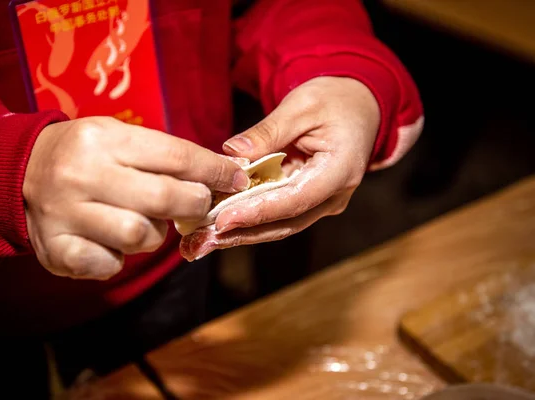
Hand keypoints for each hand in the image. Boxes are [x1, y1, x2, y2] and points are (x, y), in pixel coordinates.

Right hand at [24, 117, 247, 279]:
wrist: (18, 173)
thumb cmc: (86, 155)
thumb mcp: (120, 138)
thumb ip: (166, 156)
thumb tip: (223, 174)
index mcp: (103, 139)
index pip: (175, 155)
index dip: (213, 170)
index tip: (235, 178)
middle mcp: (81, 175)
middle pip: (164, 198)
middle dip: (194, 204)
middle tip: (197, 204)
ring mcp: (65, 215)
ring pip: (140, 236)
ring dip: (153, 234)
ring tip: (141, 221)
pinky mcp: (56, 250)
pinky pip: (110, 265)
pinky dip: (119, 258)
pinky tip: (109, 240)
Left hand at [180, 77, 379, 260]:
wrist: (358, 108)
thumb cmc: (334, 101)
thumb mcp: (301, 106)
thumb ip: (267, 131)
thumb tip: (232, 153)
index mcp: (340, 170)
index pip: (295, 199)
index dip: (258, 212)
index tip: (223, 220)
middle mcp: (334, 196)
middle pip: (285, 224)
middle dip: (242, 234)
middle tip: (202, 241)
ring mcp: (323, 203)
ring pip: (280, 226)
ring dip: (241, 235)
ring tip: (202, 241)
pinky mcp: (308, 202)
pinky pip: (278, 216)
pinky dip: (249, 222)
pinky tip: (219, 226)